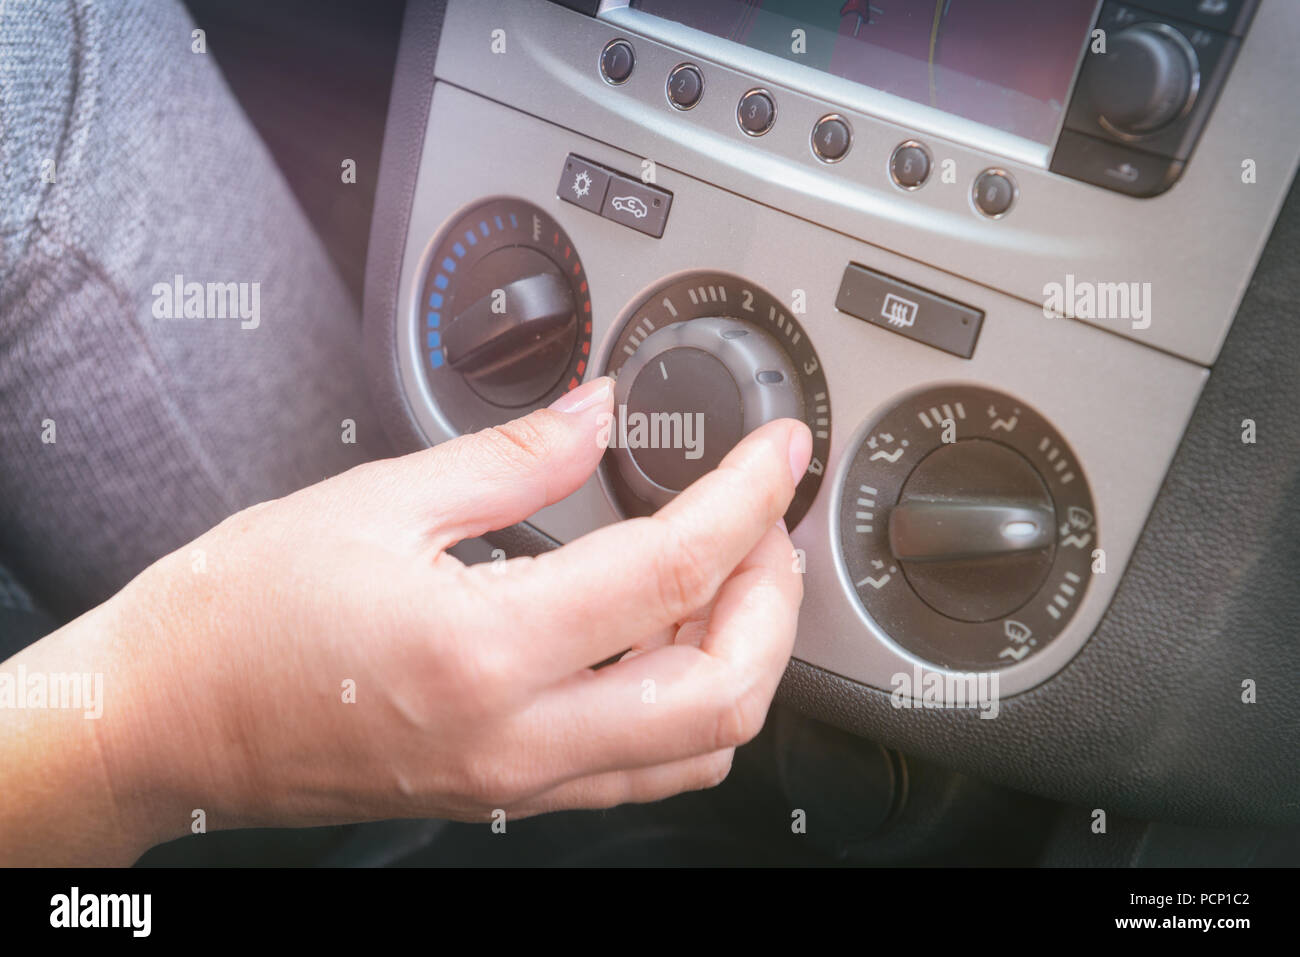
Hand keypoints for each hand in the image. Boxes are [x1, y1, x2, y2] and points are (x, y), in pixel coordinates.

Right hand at [1, 377, 812, 861]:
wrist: (167, 719)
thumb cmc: (239, 617)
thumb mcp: (377, 502)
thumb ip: (513, 457)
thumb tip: (596, 414)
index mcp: (484, 649)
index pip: (674, 570)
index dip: (747, 498)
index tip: (777, 453)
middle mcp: (516, 735)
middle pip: (724, 689)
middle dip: (773, 598)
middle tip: (764, 521)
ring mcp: (517, 778)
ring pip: (698, 744)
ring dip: (742, 655)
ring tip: (727, 575)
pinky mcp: (506, 789)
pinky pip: (640, 767)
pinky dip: (689, 700)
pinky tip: (664, 639)